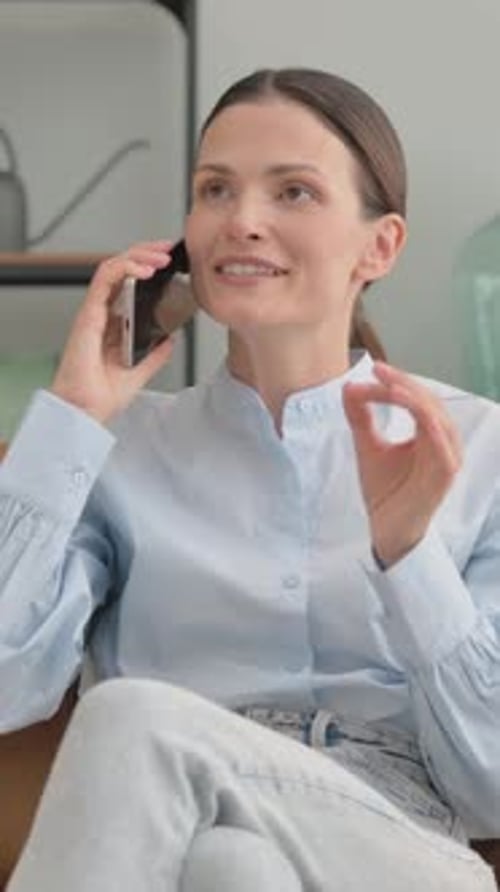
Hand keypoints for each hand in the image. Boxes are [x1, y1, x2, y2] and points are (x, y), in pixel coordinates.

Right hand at [51, 241, 176, 423]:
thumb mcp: (140, 372)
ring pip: (113, 267)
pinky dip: (125, 268)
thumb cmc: (101, 395)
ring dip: (138, 256)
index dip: (147, 266)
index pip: (129, 283)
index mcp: (113, 323)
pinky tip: (144, 270)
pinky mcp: (88, 314)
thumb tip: (170, 338)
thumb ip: (155, 354)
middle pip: (122, 269)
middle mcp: (102, 313)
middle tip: (168, 250)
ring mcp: (94, 311)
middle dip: (146, 253)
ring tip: (160, 257)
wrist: (85, 411)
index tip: (170, 261)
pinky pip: (105, 279)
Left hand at [343, 362, 461, 566]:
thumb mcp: (368, 447)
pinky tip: (409, 406)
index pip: (417, 398)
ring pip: (436, 416)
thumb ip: (360, 417)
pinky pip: (441, 441)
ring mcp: (447, 457)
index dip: (397, 381)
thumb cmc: (386, 491)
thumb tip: (349, 387)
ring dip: (413, 397)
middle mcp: (443, 442)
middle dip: (403, 383)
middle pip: (429, 401)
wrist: (388, 530)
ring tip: (388, 386)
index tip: (372, 369)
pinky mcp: (445, 473)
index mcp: (429, 433)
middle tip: (378, 370)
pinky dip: (426, 420)